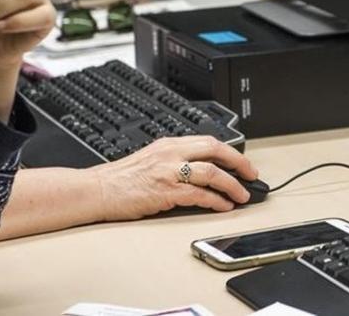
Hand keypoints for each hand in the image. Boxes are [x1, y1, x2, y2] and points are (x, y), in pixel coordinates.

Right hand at [90, 136, 259, 219]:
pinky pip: (199, 195)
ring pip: (212, 172)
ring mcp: (169, 172)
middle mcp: (171, 153)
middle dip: (239, 163)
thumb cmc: (121, 179)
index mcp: (169, 143)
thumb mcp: (151, 158)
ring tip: (242, 195)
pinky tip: (223, 206)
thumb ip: (175, 159)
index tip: (242, 162)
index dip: (230, 151)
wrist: (97, 189)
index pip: (208, 141)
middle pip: (215, 150)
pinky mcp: (165, 192)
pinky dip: (216, 201)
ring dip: (232, 185)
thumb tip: (201, 169)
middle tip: (252, 175)